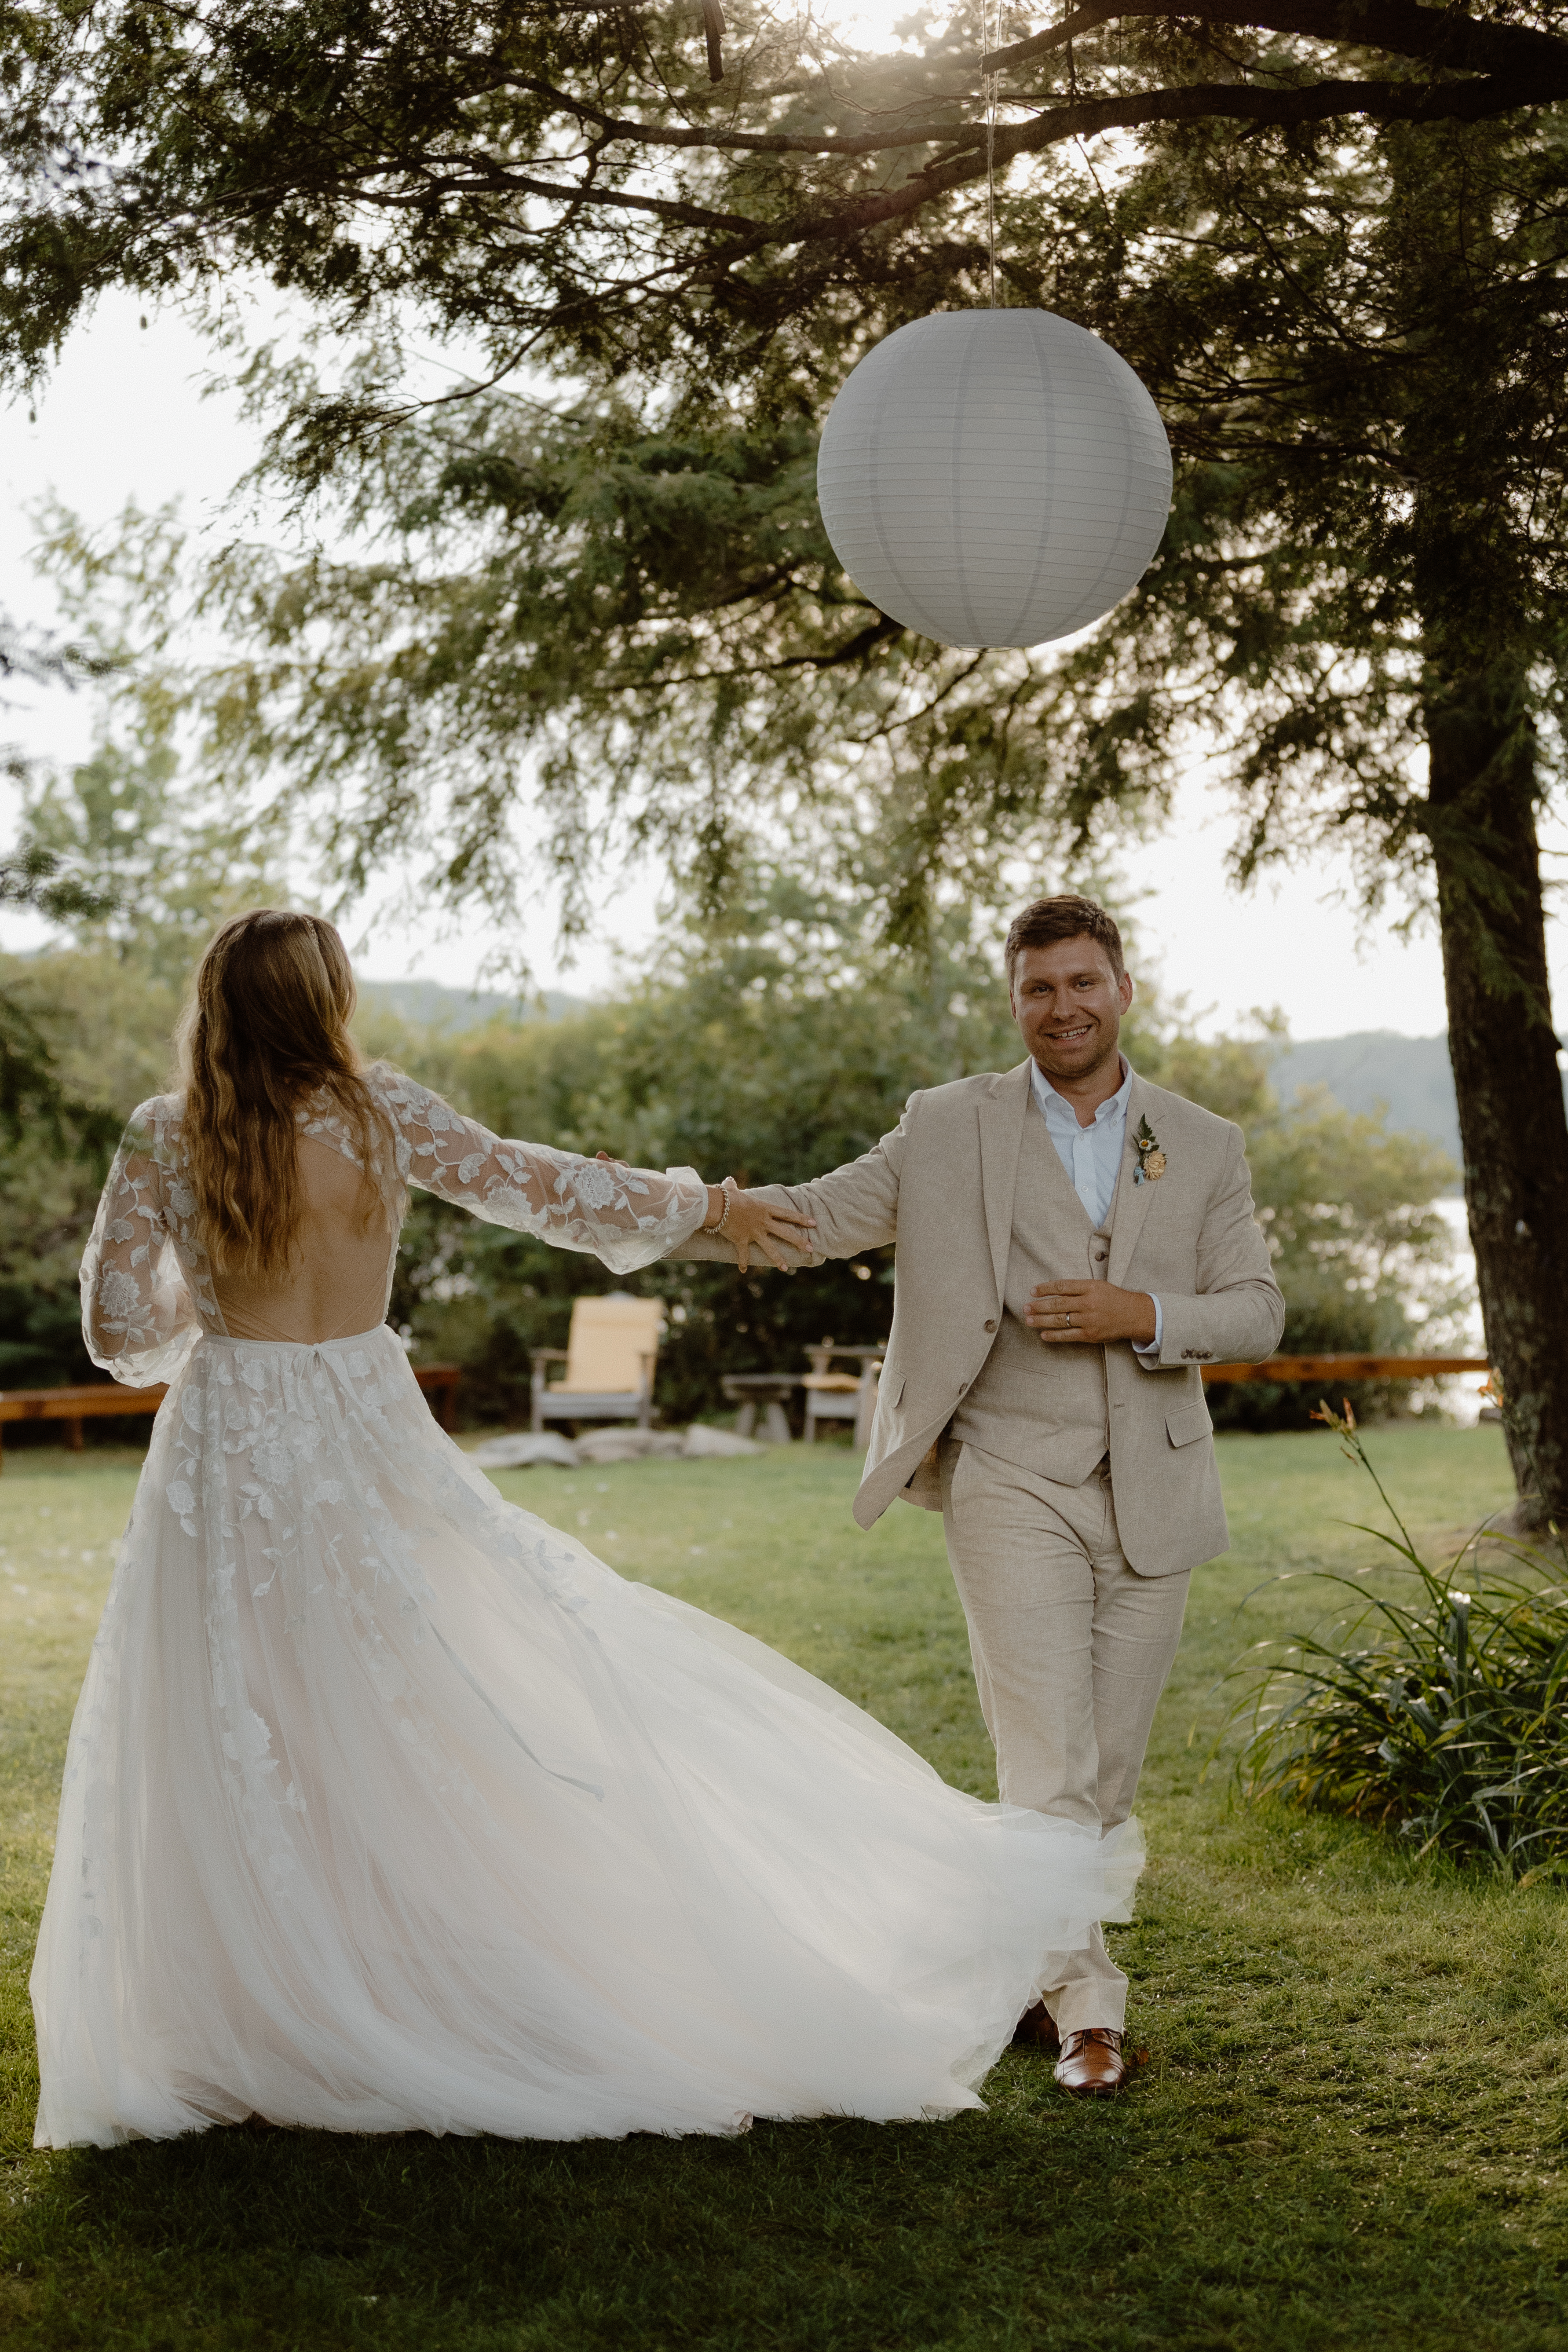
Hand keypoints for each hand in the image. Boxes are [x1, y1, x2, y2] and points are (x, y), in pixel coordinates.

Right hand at [708, 1178, 816, 1273]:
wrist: (718, 1207)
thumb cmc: (726, 1197)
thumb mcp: (731, 1190)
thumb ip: (733, 1186)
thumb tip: (729, 1180)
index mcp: (764, 1209)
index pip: (787, 1214)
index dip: (801, 1219)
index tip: (813, 1223)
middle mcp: (762, 1222)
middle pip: (785, 1233)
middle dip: (798, 1241)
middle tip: (810, 1248)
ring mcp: (753, 1233)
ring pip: (769, 1248)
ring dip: (777, 1259)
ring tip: (785, 1268)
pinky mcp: (742, 1240)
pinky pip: (743, 1254)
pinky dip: (742, 1262)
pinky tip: (743, 1271)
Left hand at [1025, 1280, 1156, 1345]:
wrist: (1135, 1315)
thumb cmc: (1114, 1299)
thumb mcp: (1098, 1287)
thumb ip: (1078, 1289)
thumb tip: (1053, 1293)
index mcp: (1090, 1287)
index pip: (1062, 1286)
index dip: (1044, 1288)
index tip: (1032, 1291)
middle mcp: (1089, 1303)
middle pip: (1057, 1304)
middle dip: (1038, 1306)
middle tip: (1025, 1307)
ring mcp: (1089, 1320)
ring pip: (1059, 1320)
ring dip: (1041, 1321)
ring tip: (1029, 1320)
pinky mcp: (1090, 1335)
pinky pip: (1067, 1335)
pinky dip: (1054, 1336)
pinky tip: (1043, 1334)